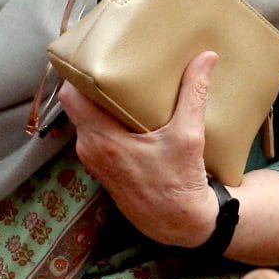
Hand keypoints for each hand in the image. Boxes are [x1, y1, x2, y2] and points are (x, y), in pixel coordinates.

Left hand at [58, 50, 217, 245]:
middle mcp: (90, 148)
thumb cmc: (179, 184)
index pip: (71, 97)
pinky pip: (92, 133)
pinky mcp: (102, 166)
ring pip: (84, 119)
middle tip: (112, 62)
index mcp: (103, 139)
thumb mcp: (189, 136)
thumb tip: (206, 57)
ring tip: (119, 82)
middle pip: (77, 104)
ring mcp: (93, 159)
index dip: (78, 73)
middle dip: (92, 83)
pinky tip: (123, 109)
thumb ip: (194, 94)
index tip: (93, 56)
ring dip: (98, 102)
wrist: (177, 223)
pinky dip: (103, 119)